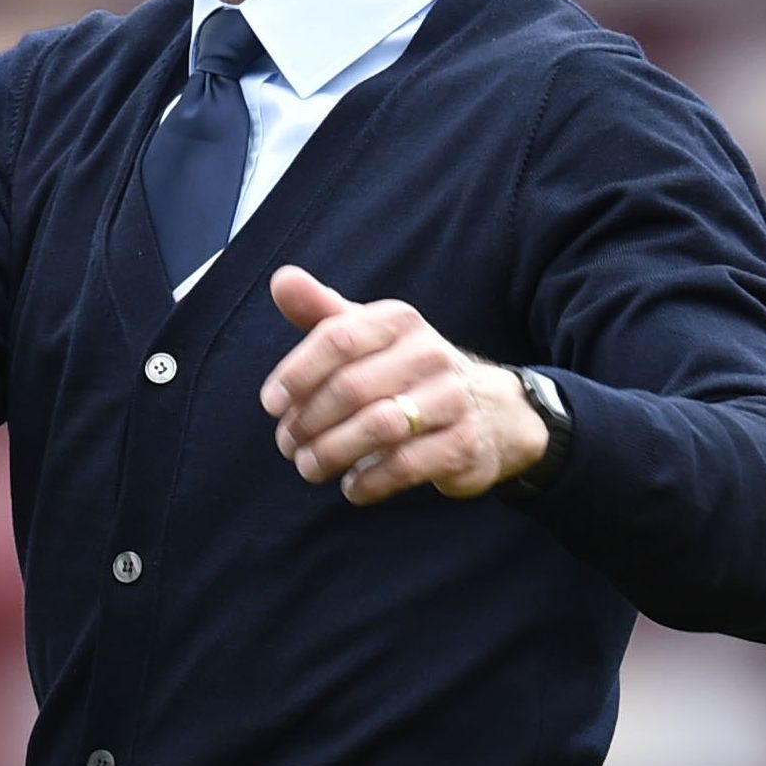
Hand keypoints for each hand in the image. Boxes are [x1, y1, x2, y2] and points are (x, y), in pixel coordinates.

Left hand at [258, 266, 548, 504]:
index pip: (337, 339)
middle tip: (286, 444)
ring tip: (309, 467)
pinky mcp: (464, 443)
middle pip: (351, 388)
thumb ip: (321, 311)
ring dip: (332, 452)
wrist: (494, 411)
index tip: (271, 404)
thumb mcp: (368, 335)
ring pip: (378, 427)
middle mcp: (429, 354)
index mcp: (398, 321)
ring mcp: (451, 399)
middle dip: (309, 421)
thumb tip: (281, 279)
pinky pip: (406, 464)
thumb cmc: (406, 369)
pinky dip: (370, 480)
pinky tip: (351, 487)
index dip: (297, 373)